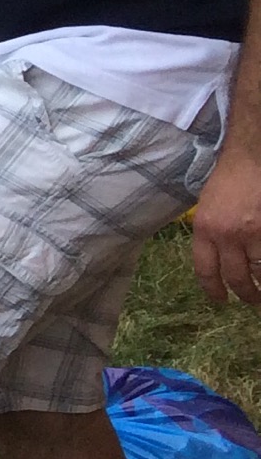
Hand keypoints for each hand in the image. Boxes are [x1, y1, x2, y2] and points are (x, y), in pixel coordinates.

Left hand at [191, 141, 260, 302]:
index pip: (206, 270)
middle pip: (236, 277)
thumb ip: (210, 236)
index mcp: (204, 230)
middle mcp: (227, 235)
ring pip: (260, 271)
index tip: (221, 301)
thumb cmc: (227, 180)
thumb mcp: (207, 209)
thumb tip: (219, 263)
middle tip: (252, 300)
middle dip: (245, 294)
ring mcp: (254, 233)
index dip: (214, 291)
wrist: (249, 158)